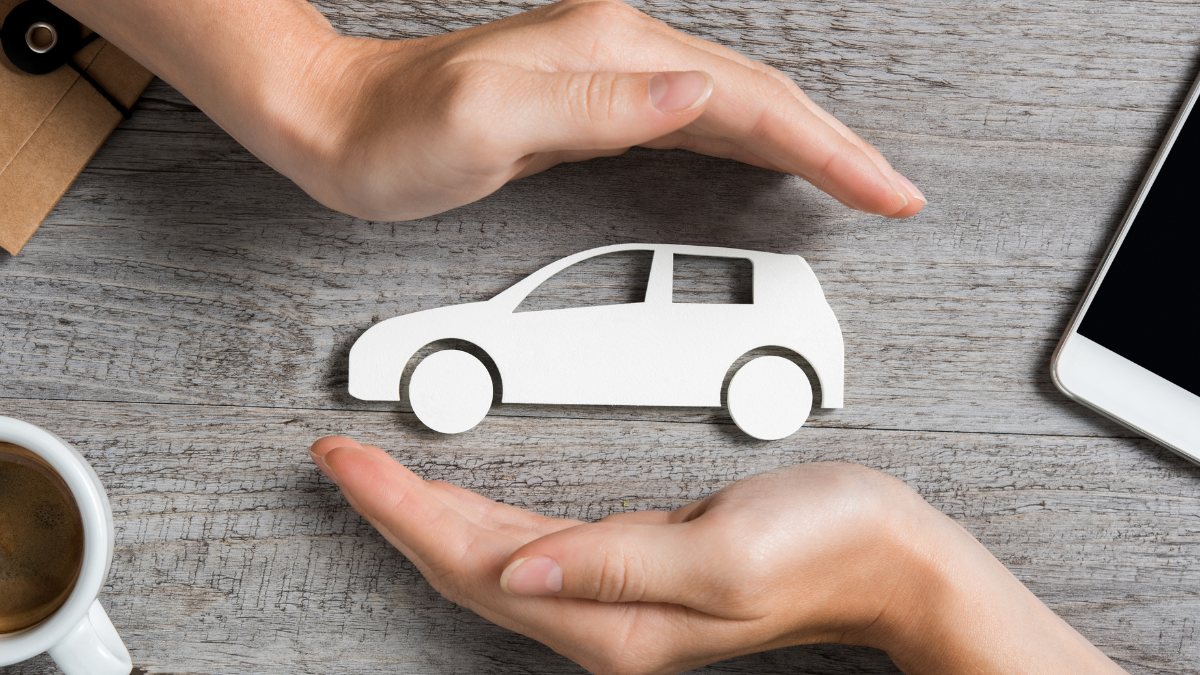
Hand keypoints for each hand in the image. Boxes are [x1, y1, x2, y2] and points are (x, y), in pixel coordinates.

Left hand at [56, 0, 924, 220]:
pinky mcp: (593, 102)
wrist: (338, 121)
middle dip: (834, 144)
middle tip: (892, 190)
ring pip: (734, 106)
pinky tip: (762, 158)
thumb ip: (596, 107)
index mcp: (611, 53)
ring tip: (853, 177)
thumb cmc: (396, 134)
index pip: (749, 101)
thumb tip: (697, 96)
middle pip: (758, 96)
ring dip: (801, 142)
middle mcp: (620, 51)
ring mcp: (609, 73)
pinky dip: (745, 143)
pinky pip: (695, 120)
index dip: (825, 148)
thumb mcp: (489, 121)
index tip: (883, 187)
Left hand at [309, 436, 1125, 674]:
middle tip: (339, 459)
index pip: (471, 563)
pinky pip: (524, 546)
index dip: (400, 512)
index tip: (348, 464)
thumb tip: (519, 568)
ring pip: (486, 557)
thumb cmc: (826, 547)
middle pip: (463, 564)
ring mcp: (612, 599)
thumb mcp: (723, 554)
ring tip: (374, 475)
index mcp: (611, 619)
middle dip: (394, 511)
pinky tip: (456, 502)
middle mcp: (600, 619)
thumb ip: (616, 563)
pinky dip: (475, 518)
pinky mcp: (628, 570)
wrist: (888, 558)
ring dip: (424, 515)